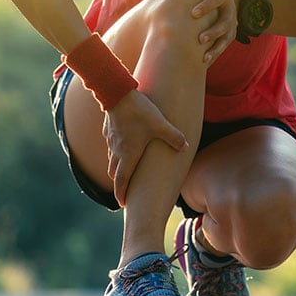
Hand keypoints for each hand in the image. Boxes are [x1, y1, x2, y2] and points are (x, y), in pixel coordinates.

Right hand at [103, 89, 188, 206]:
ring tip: (125, 171)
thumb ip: (174, 137)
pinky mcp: (109, 130)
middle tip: (125, 191)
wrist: (116, 92)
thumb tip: (186, 147)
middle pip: (115, 173)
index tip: (123, 204)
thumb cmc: (138, 111)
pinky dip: (116, 152)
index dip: (122, 194)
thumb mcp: (160, 124)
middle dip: (120, 184)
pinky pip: (111, 146)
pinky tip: (123, 146)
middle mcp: (117, 151)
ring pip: (112, 160)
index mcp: (128, 155)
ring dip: (117, 168)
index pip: (122, 181)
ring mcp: (111, 141)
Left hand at [163, 0, 239, 64]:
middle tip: (200, 39)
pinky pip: (223, 48)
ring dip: (216, 48)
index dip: (206, 6)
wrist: (226, 0)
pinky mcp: (230, 36)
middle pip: (225, 22)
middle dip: (213, 31)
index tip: (193, 14)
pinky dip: (214, 55)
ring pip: (226, 38)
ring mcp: (232, 24)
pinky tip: (204, 64)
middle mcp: (230, 10)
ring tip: (204, 58)